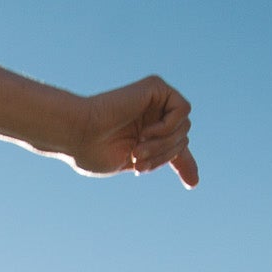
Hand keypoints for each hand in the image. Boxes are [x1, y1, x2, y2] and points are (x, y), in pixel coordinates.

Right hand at [70, 76, 198, 186]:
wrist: (77, 134)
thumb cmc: (92, 152)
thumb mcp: (134, 162)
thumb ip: (162, 161)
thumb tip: (194, 177)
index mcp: (144, 133)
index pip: (175, 147)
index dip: (186, 164)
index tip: (192, 183)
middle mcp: (151, 115)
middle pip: (182, 139)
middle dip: (164, 156)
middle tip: (138, 163)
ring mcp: (154, 100)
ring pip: (184, 127)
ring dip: (163, 144)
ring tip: (138, 150)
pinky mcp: (155, 87)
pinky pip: (182, 110)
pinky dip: (168, 127)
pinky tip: (146, 132)